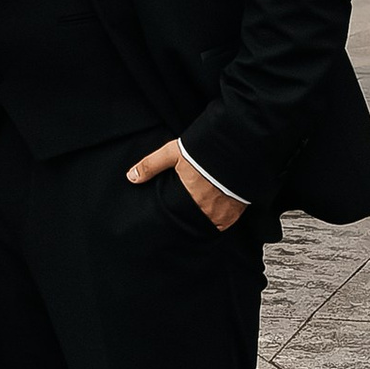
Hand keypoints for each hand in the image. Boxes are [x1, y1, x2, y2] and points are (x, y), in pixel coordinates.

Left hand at [126, 137, 244, 230]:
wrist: (236, 144)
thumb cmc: (202, 149)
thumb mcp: (173, 153)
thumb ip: (151, 166)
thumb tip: (131, 177)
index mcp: (189, 199)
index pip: (177, 217)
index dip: (174, 217)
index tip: (172, 215)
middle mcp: (206, 210)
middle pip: (194, 222)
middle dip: (190, 219)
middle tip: (187, 213)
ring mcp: (224, 212)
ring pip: (211, 224)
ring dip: (205, 219)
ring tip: (202, 211)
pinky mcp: (238, 210)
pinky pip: (227, 222)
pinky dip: (221, 219)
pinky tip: (218, 210)